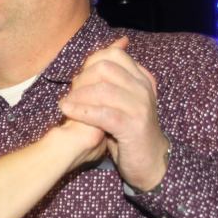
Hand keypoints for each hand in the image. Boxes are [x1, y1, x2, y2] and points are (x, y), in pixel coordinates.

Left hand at [57, 36, 169, 190]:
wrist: (151, 162)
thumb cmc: (131, 131)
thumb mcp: (124, 101)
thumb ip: (112, 81)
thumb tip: (95, 60)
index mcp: (142, 79)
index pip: (114, 55)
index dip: (90, 63)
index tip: (79, 78)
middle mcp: (143, 89)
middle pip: (106, 68)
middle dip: (83, 78)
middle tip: (71, 92)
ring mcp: (140, 107)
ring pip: (103, 89)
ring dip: (79, 95)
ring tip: (65, 104)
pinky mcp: (133, 126)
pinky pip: (103, 113)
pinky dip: (82, 111)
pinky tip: (68, 112)